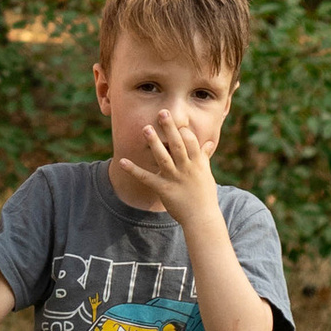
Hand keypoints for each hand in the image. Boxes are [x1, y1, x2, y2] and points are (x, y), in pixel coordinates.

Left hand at [129, 108, 218, 227]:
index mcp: (197, 163)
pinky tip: (122, 161)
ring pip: (163, 158)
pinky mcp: (164, 189)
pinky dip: (133, 170)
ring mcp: (175, 178)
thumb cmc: (205, 195)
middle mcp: (187, 168)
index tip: (177, 119)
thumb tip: (209, 142)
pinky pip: (146, 178)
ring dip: (154, 143)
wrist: (202, 218)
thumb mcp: (207, 173)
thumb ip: (204, 156)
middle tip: (162, 112)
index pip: (191, 141)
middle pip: (178, 145)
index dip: (183, 130)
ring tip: (146, 128)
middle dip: (170, 129)